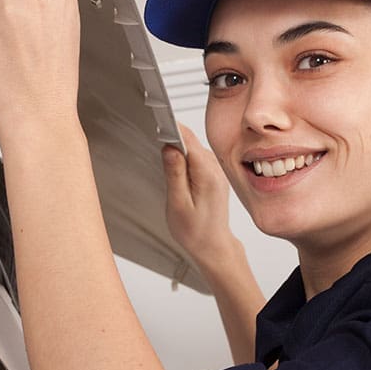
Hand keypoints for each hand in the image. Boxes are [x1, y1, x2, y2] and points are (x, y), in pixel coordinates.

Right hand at [162, 125, 239, 272]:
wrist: (212, 245)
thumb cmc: (194, 231)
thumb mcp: (178, 204)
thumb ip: (174, 174)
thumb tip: (169, 147)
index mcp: (207, 173)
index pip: (187, 138)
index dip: (170, 129)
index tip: (155, 125)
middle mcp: (215, 167)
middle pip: (189, 139)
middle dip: (171, 137)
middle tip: (155, 145)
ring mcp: (215, 168)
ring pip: (192, 146)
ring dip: (177, 148)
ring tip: (166, 164)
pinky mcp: (212, 172)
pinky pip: (195, 155)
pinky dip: (183, 156)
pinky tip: (176, 170)